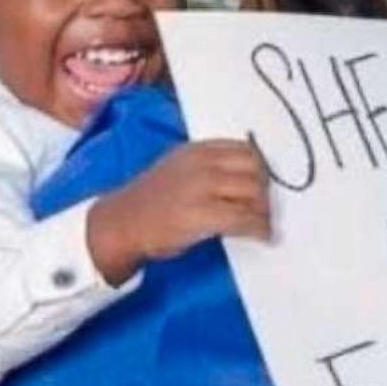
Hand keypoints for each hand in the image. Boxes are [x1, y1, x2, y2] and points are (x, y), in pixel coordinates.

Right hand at [87, 140, 269, 285]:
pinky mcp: (204, 215)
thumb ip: (207, 165)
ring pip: (254, 193)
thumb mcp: (177, 167)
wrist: (121, 223)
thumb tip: (244, 175)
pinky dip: (260, 229)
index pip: (245, 149)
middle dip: (265, 189)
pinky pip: (245, 219)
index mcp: (197, 150)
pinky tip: (263, 235)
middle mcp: (203, 164)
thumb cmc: (149, 200)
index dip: (260, 167)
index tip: (263, 182)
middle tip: (265, 206)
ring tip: (265, 222)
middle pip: (255, 169)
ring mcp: (203, 188)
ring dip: (265, 210)